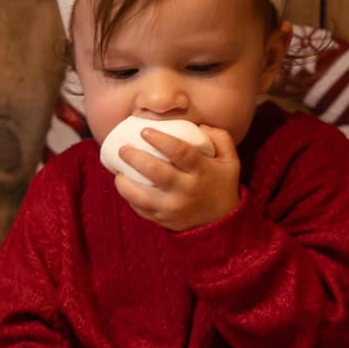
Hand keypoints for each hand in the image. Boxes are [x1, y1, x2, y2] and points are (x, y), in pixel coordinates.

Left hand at [113, 124, 239, 230]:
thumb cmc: (222, 184)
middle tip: (123, 148)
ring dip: (124, 181)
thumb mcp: (230, 160)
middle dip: (135, 158)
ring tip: (117, 168)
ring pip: (141, 196)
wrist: (222, 221)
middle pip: (156, 172)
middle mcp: (186, 190)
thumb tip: (200, 126)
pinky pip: (140, 208)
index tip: (145, 131)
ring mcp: (172, 208)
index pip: (180, 152)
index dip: (161, 140)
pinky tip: (123, 184)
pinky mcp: (163, 220)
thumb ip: (220, 138)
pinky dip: (128, 196)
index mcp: (201, 171)